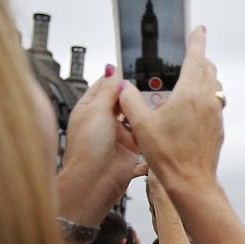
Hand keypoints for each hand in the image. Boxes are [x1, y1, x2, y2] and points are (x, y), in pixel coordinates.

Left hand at [58, 65, 145, 224]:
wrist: (96, 180)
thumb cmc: (87, 149)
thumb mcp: (96, 110)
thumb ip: (109, 89)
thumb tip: (112, 68)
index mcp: (88, 108)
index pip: (104, 85)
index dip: (117, 75)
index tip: (132, 63)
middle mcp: (103, 119)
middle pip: (121, 97)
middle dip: (133, 90)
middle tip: (149, 78)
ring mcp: (118, 132)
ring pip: (134, 112)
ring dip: (142, 105)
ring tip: (156, 93)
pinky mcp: (132, 144)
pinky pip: (144, 128)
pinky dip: (150, 122)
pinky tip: (158, 113)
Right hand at [118, 27, 223, 199]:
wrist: (191, 182)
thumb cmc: (168, 156)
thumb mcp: (141, 125)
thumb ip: (130, 101)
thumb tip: (123, 86)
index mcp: (190, 94)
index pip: (196, 57)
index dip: (196, 40)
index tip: (198, 29)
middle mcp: (207, 101)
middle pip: (208, 69)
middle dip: (199, 57)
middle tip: (190, 52)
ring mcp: (215, 114)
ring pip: (214, 85)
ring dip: (204, 76)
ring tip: (189, 78)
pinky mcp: (217, 127)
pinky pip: (214, 102)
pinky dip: (205, 95)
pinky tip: (190, 107)